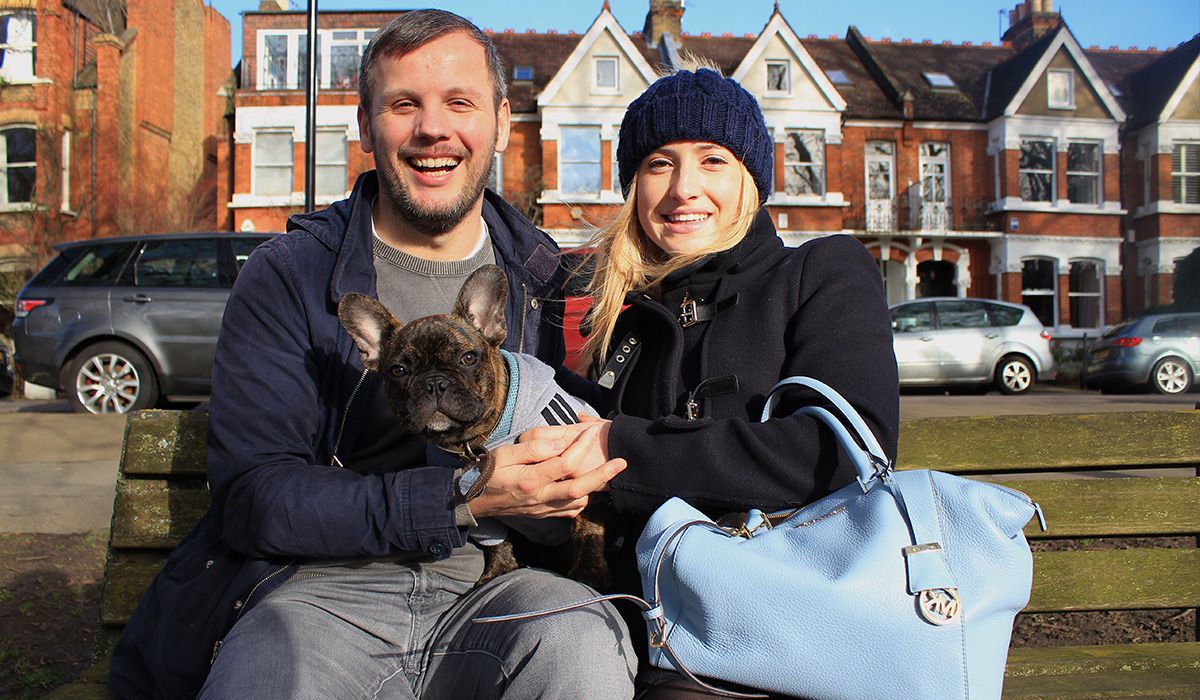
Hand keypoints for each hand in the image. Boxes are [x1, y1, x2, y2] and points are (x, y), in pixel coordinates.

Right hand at [468, 419, 624, 518]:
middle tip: (622, 462)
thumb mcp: (504, 453)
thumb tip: (561, 442)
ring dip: (596, 490)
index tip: (592, 432)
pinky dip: (583, 500)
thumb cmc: (488, 472)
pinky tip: (588, 489)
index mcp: (530, 480)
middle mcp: (540, 498)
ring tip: (608, 474)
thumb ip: (534, 448)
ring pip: (578, 503)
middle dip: (603, 475)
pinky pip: (570, 512)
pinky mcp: (543, 515)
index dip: (581, 446)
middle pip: (579, 489)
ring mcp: (543, 509)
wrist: (474, 499)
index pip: (564, 463)